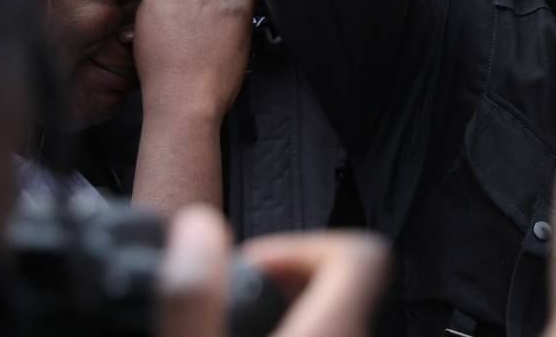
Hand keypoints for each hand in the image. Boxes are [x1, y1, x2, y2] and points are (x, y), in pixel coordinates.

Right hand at [134, 0, 256, 123]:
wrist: (184, 100)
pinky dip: (246, 1)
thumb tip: (170, 18)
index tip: (191, 20)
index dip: (187, 5)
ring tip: (226, 19)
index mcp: (153, 3)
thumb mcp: (145, 45)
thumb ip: (158, 23)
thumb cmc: (165, 83)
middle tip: (210, 21)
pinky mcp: (234, 11)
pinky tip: (242, 19)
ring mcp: (209, 2)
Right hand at [158, 206, 388, 336]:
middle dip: (286, 272)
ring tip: (238, 318)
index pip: (359, 252)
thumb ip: (195, 299)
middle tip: (241, 293)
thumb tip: (198, 229)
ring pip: (334, 306)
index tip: (256, 267)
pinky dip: (294, 324)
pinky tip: (251, 334)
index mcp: (333, 331)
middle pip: (344, 277)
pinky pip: (326, 330)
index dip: (301, 246)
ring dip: (288, 301)